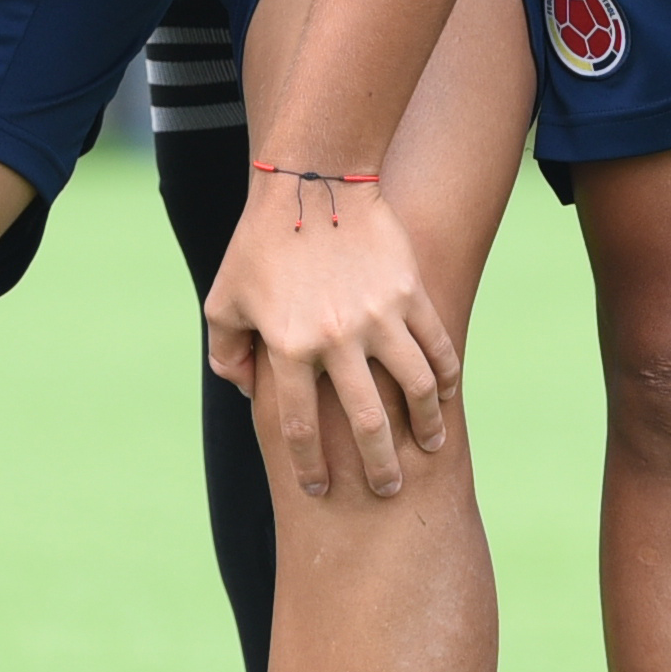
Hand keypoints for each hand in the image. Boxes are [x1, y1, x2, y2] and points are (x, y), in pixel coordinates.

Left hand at [201, 168, 458, 502]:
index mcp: (288, 347)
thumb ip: (226, 351)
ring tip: (429, 445)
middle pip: (365, 423)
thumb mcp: (223, 298)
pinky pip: (437, 346)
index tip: (317, 487)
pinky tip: (447, 395)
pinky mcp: (409, 294)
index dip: (308, 465)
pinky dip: (447, 376)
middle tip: (386, 488)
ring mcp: (379, 316)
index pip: (299, 427)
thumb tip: (244, 390)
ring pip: (415, 388)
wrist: (311, 183)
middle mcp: (336, 339)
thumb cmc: (259, 243)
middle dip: (377, 466)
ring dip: (426, 425)